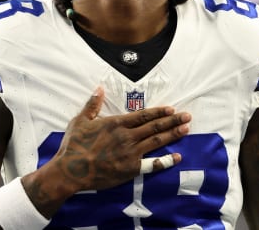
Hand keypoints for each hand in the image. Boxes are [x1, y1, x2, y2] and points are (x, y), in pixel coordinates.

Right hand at [54, 86, 190, 190]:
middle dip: (172, 121)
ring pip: (156, 141)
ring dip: (172, 135)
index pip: (144, 115)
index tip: (172, 109)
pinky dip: (166, 161)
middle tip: (187, 116)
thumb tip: (99, 88)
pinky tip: (177, 157)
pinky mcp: (131, 169)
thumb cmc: (74, 145)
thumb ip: (92, 104)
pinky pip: (152, 164)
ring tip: (186, 130)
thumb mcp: (80, 120)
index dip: (159, 112)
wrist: (71, 170)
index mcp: (116, 123)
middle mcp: (127, 137)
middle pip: (154, 126)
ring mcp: (130, 153)